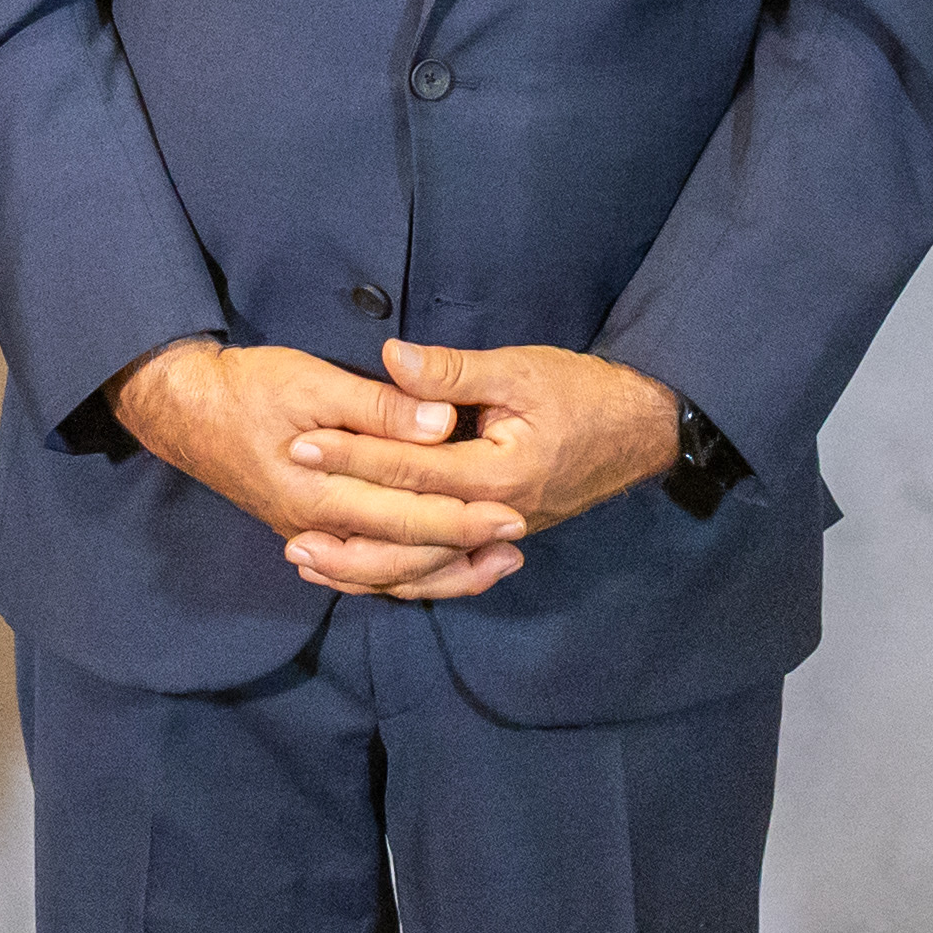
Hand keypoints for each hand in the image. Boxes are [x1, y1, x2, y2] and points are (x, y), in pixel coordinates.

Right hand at [105, 338, 523, 599]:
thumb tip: (441, 423)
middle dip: (464, 551)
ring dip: (441, 572)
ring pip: (385, 574)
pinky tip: (434, 566)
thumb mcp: (312, 381)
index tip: (512, 513)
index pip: (409, 517)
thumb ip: (379, 408)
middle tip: (517, 539)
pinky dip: (403, 574)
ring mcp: (311, 535)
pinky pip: (363, 571)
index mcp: (324, 493)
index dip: (463, 518)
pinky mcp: (307, 530)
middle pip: (404, 556)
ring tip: (492, 563)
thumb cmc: (249, 387)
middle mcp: (319, 528)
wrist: (186, 409)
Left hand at [289, 340, 683, 545]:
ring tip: (310, 563)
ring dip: (367, 568)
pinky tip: (365, 573)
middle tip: (287, 530)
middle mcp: (496, 516)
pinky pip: (445, 566)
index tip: (301, 445)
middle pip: (409, 535)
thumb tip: (391, 357)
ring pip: (425, 565)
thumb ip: (452, 372)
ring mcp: (500, 532)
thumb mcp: (520, 369)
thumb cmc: (584, 392)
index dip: (352, 456)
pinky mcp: (501, 534)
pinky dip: (403, 574)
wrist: (644, 428)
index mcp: (498, 474)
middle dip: (347, 531)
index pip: (410, 470)